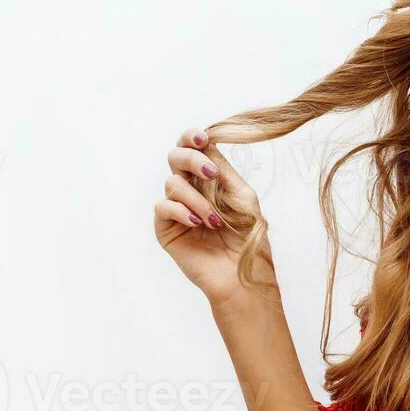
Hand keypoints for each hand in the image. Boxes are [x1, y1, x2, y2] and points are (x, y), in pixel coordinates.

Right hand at [153, 126, 273, 308]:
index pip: (193, 149)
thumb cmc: (246, 235)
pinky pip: (163, 206)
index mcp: (208, 179)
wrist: (242, 272)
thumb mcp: (241, 196)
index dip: (192, 138)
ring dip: (197, 198)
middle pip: (175, 157)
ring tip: (215, 220)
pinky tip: (199, 223)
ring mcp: (176, 208)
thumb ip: (222, 170)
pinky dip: (182, 211)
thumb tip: (207, 143)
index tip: (202, 138)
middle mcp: (189, 189)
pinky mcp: (165, 228)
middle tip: (210, 173)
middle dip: (191, 159)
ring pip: (172, 183)